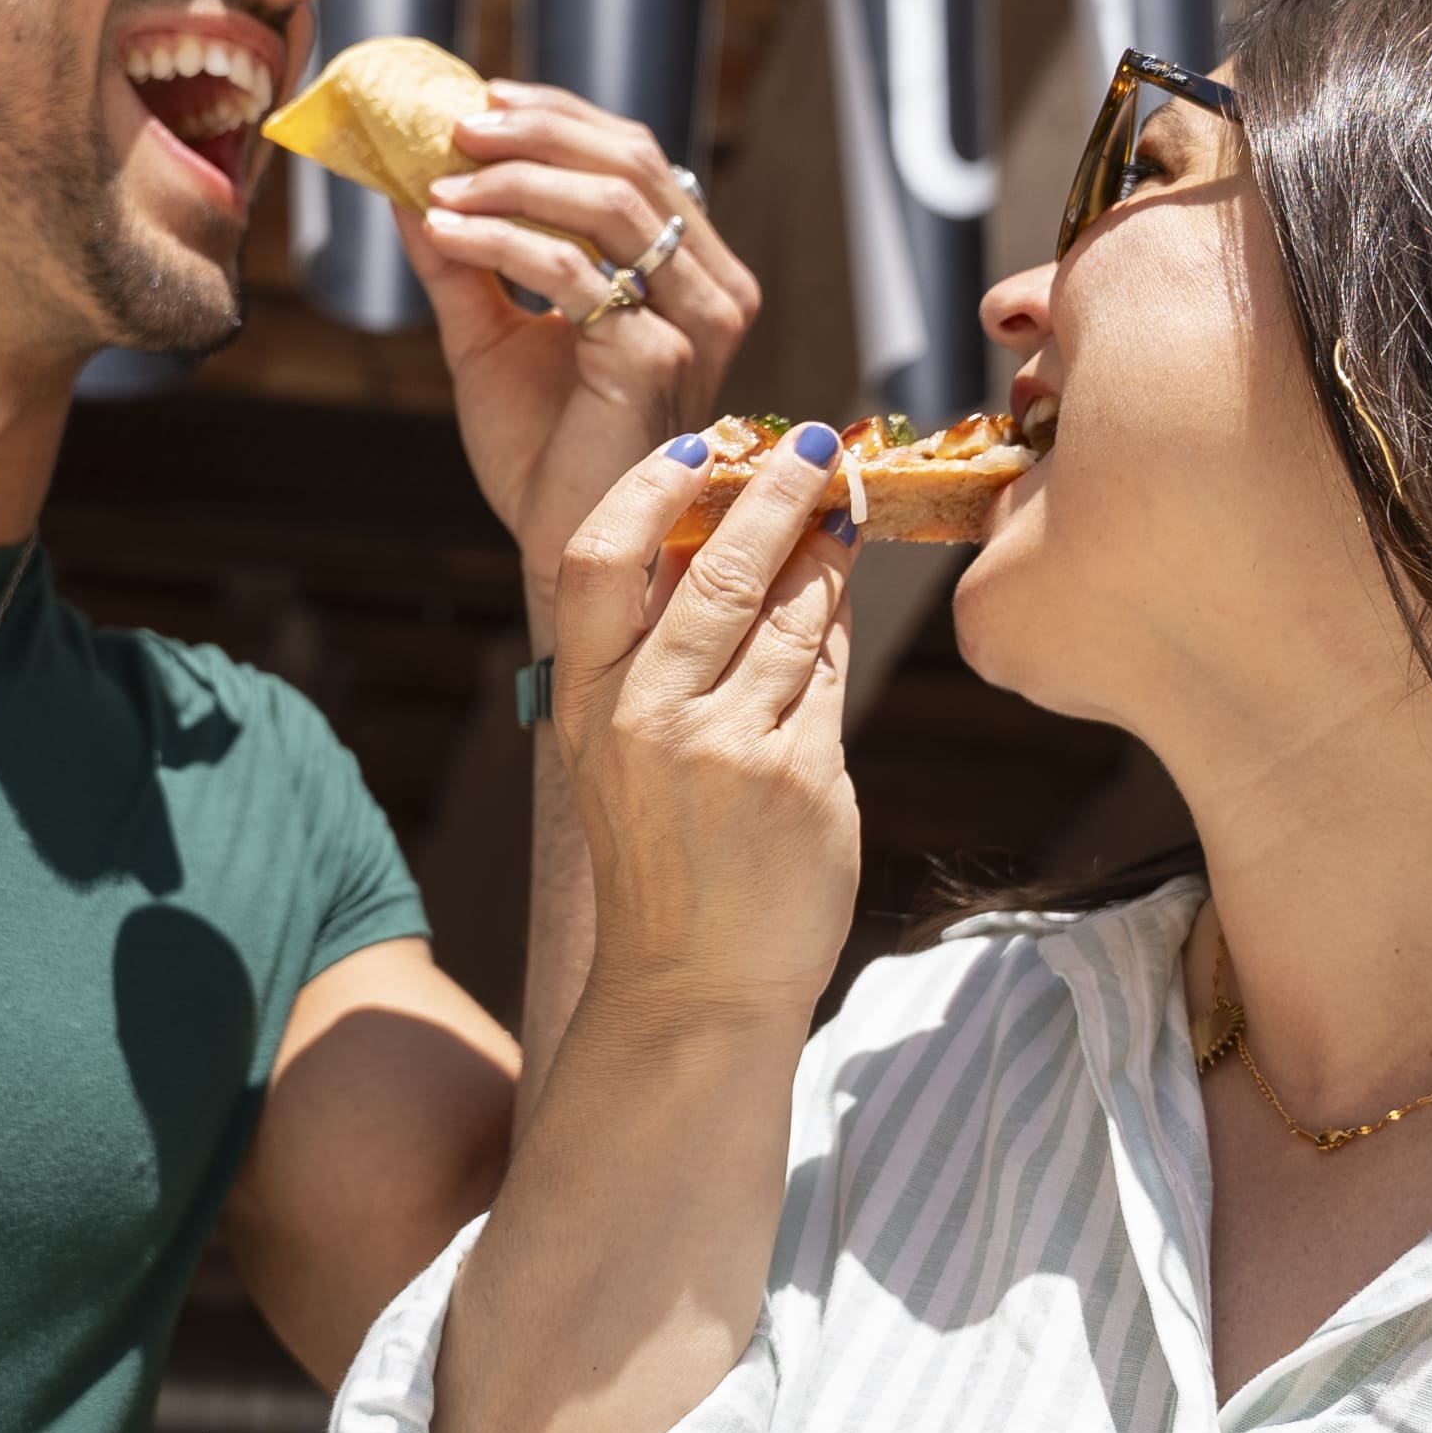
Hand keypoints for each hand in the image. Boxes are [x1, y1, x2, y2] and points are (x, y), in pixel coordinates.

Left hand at [399, 83, 759, 585]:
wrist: (563, 545)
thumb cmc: (545, 451)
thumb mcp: (493, 336)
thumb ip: (464, 262)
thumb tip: (410, 185)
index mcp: (689, 272)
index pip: (636, 157)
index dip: (559, 116)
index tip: (480, 99)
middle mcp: (710, 288)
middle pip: (632, 161)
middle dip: (535, 130)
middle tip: (454, 124)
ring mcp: (694, 321)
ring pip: (611, 201)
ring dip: (514, 177)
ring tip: (441, 178)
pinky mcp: (659, 355)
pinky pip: (577, 270)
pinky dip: (503, 239)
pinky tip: (447, 231)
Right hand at [540, 422, 861, 1037]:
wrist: (694, 987)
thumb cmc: (666, 860)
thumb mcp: (632, 752)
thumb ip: (672, 651)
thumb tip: (743, 536)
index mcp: (588, 702)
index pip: (599, 561)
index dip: (647, 490)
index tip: (693, 445)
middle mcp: (646, 717)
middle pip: (717, 568)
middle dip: (773, 493)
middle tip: (812, 447)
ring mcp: (723, 748)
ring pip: (791, 613)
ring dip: (824, 553)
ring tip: (841, 516)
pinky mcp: (796, 777)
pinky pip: (829, 677)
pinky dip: (839, 632)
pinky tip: (843, 601)